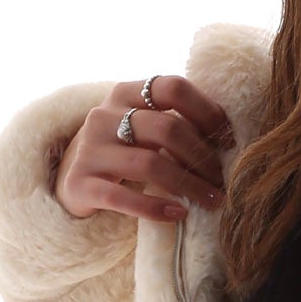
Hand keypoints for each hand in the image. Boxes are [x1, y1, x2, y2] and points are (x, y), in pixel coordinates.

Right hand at [55, 75, 233, 222]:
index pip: (172, 88)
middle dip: (203, 157)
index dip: (207, 111)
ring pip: (149, 164)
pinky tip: (179, 213)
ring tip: (212, 200)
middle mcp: (104, 116)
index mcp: (125, 94)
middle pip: (166, 128)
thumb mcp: (144, 127)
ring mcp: (90, 149)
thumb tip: (227, 135)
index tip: (228, 140)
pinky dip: (155, 207)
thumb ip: (176, 122)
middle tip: (222, 179)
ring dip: (189, 185)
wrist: (72, 178)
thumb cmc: (123, 151)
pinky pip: (122, 198)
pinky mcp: (80, 184)